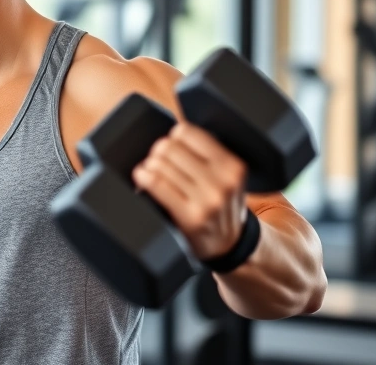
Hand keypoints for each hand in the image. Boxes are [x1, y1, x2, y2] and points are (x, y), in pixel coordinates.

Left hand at [131, 123, 247, 260]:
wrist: (229, 244)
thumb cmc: (220, 204)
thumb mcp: (227, 175)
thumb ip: (206, 154)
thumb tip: (171, 132)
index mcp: (232, 165)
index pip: (186, 132)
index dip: (172, 138)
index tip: (171, 147)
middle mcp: (223, 181)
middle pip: (169, 147)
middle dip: (157, 152)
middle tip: (156, 162)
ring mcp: (207, 200)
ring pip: (160, 164)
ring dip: (148, 167)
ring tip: (149, 173)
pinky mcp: (190, 217)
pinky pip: (157, 184)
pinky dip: (143, 177)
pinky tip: (142, 179)